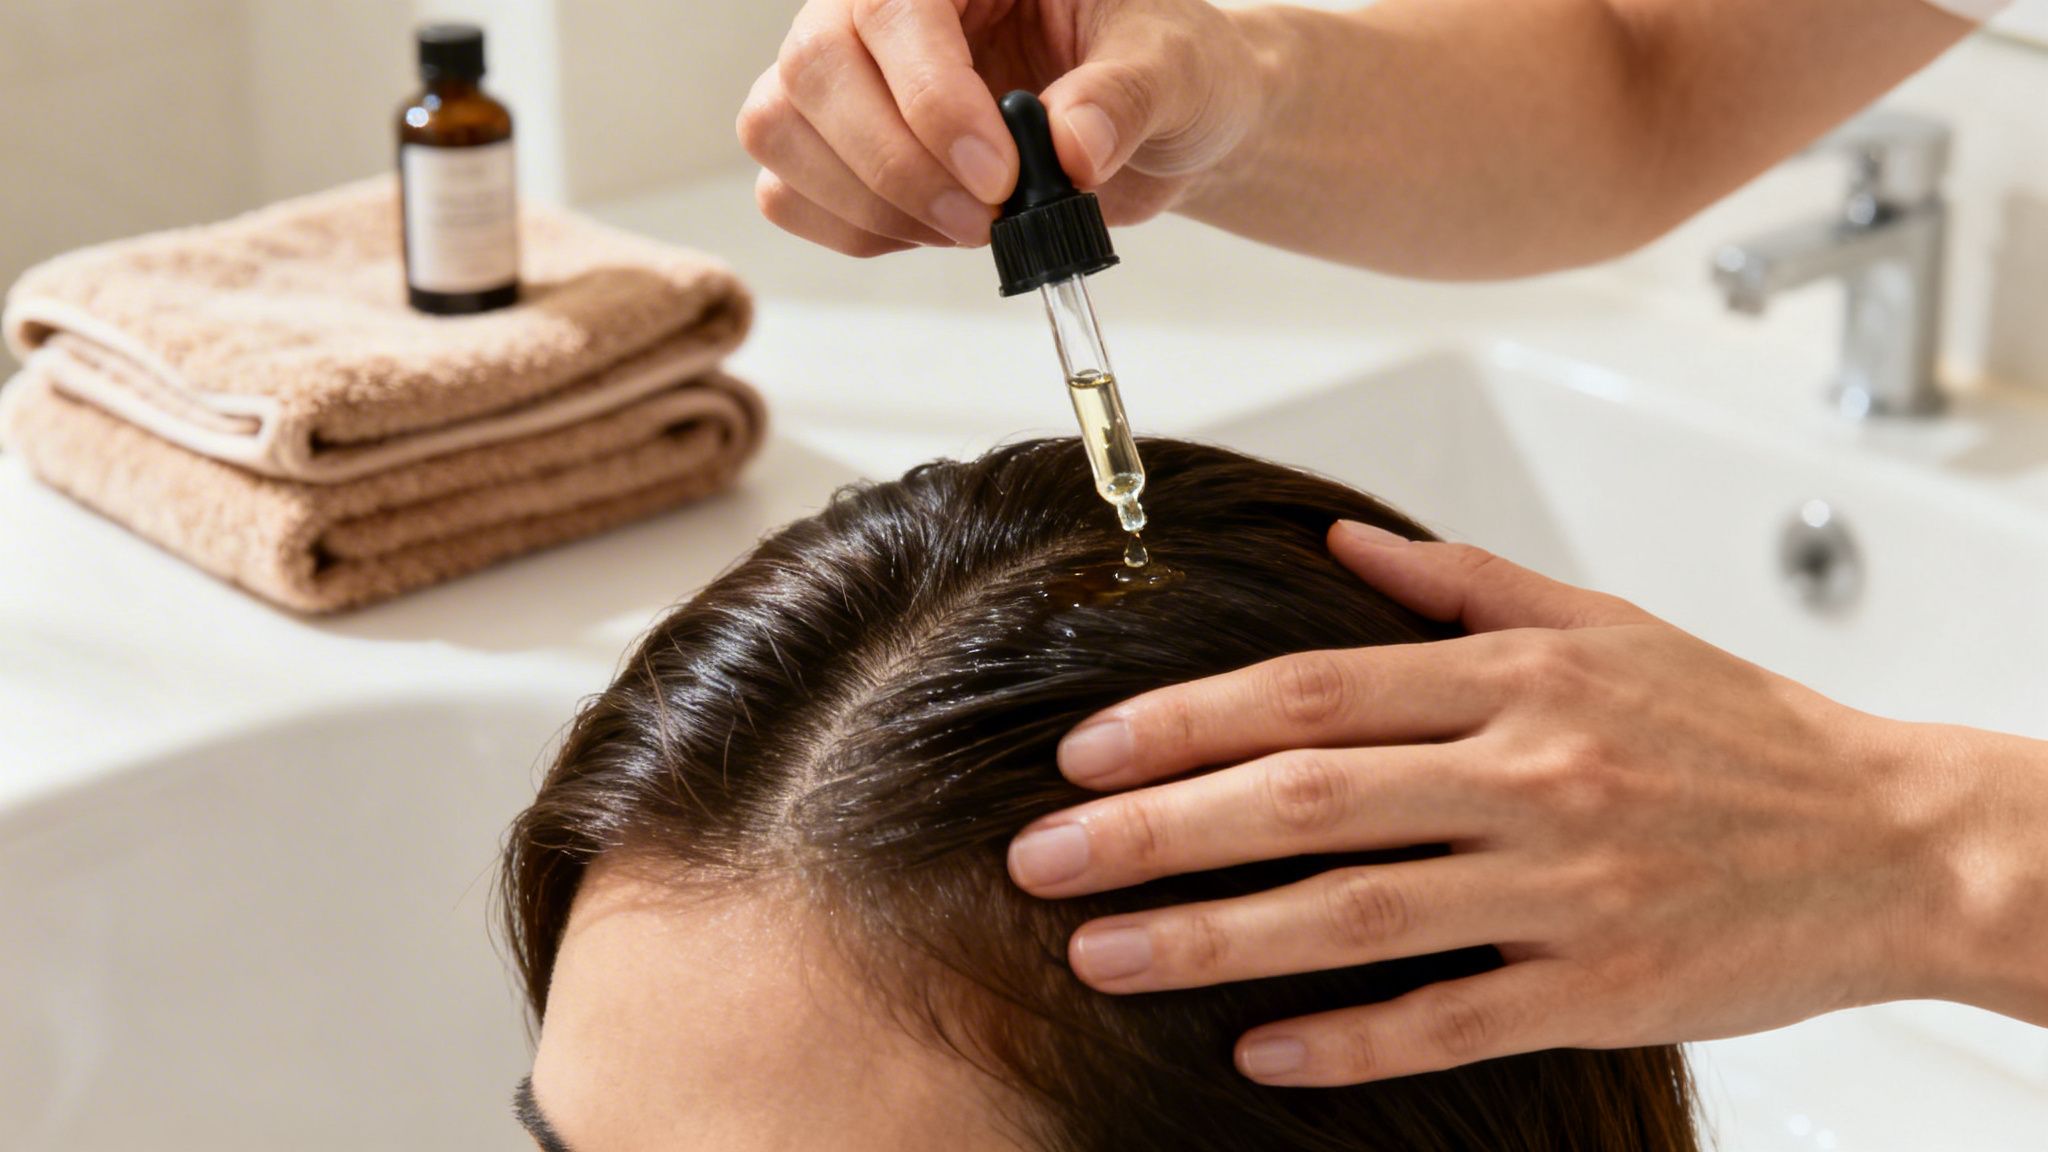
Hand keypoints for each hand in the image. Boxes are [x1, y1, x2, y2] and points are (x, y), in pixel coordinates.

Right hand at [736, 0, 1263, 255]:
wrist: (1162, 119)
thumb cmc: (1162, 64)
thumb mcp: (1172, 65)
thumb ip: (1125, 98)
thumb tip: (1072, 147)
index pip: (891, 10)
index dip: (928, 99)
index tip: (999, 175)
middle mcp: (880, 5)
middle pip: (813, 69)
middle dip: (896, 164)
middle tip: (989, 218)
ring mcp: (849, 74)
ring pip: (780, 130)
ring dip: (870, 203)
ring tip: (973, 228)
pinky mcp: (839, 145)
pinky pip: (788, 192)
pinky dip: (856, 231)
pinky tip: (935, 233)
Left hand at [1007, 520, 2001, 1085]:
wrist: (1895, 838)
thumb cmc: (1738, 727)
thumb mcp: (1606, 624)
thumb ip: (1464, 584)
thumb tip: (1342, 543)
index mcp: (1518, 678)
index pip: (1313, 689)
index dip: (1185, 720)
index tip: (1085, 749)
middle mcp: (1529, 773)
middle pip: (1306, 797)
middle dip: (1156, 828)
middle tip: (1043, 857)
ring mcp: (1563, 885)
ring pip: (1357, 914)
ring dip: (1213, 937)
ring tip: (1104, 955)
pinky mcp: (1602, 986)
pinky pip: (1453, 1018)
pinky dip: (1352, 1039)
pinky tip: (1259, 1052)